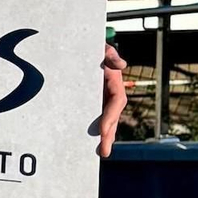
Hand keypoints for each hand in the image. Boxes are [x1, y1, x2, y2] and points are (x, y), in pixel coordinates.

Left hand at [97, 43, 127, 157]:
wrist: (76, 45)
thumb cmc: (90, 46)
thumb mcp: (99, 46)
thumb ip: (108, 53)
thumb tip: (121, 64)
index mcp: (114, 81)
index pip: (117, 101)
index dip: (111, 116)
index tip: (104, 129)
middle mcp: (109, 92)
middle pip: (112, 116)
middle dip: (108, 134)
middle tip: (103, 152)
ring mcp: (100, 97)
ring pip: (104, 119)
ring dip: (103, 136)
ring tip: (98, 153)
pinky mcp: (90, 101)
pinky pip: (92, 116)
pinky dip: (92, 129)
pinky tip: (86, 142)